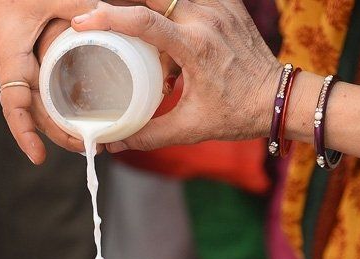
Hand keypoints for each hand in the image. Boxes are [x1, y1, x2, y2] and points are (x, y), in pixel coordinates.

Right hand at [0, 0, 99, 162]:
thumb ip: (77, 6)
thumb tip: (105, 16)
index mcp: (11, 62)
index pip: (14, 106)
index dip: (24, 133)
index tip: (38, 156)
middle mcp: (13, 75)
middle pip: (35, 116)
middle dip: (60, 136)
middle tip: (90, 148)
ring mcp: (21, 76)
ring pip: (41, 111)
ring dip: (63, 129)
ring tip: (91, 142)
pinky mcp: (29, 71)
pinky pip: (44, 98)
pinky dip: (60, 113)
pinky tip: (80, 122)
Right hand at [72, 0, 281, 151]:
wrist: (276, 99)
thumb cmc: (236, 114)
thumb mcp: (189, 129)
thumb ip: (148, 134)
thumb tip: (114, 143)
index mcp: (196, 47)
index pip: (144, 21)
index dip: (109, 17)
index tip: (83, 22)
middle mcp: (206, 18)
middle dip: (125, 10)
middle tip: (105, 25)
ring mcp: (219, 6)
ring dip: (152, 17)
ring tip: (156, 55)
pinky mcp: (227, 3)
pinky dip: (175, 13)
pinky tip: (175, 42)